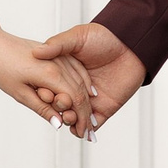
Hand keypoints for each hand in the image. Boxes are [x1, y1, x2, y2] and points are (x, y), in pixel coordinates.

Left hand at [0, 31, 95, 133]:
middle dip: (86, 112)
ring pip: (81, 80)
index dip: (82, 118)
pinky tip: (87, 92)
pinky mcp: (57, 53)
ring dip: (87, 99)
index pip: (75, 99)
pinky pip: (76, 69)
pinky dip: (83, 83)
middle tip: (89, 130)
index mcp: (50, 74)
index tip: (84, 132)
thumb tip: (59, 123)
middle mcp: (59, 64)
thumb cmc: (2, 68)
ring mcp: (59, 56)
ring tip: (88, 117)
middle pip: (81, 91)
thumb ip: (42, 108)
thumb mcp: (20, 93)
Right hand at [30, 21, 146, 132]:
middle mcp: (76, 88)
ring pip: (76, 117)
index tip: (42, 94)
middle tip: (60, 106)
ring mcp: (90, 100)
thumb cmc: (105, 36)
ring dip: (70, 121)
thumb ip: (57, 45)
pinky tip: (81, 131)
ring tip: (70, 118)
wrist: (131, 44)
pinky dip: (86, 131)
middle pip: (62, 105)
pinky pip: (93, 124)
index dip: (45, 93)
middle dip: (58, 109)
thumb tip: (36, 52)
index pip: (50, 89)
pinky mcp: (105, 108)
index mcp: (66, 73)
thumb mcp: (76, 37)